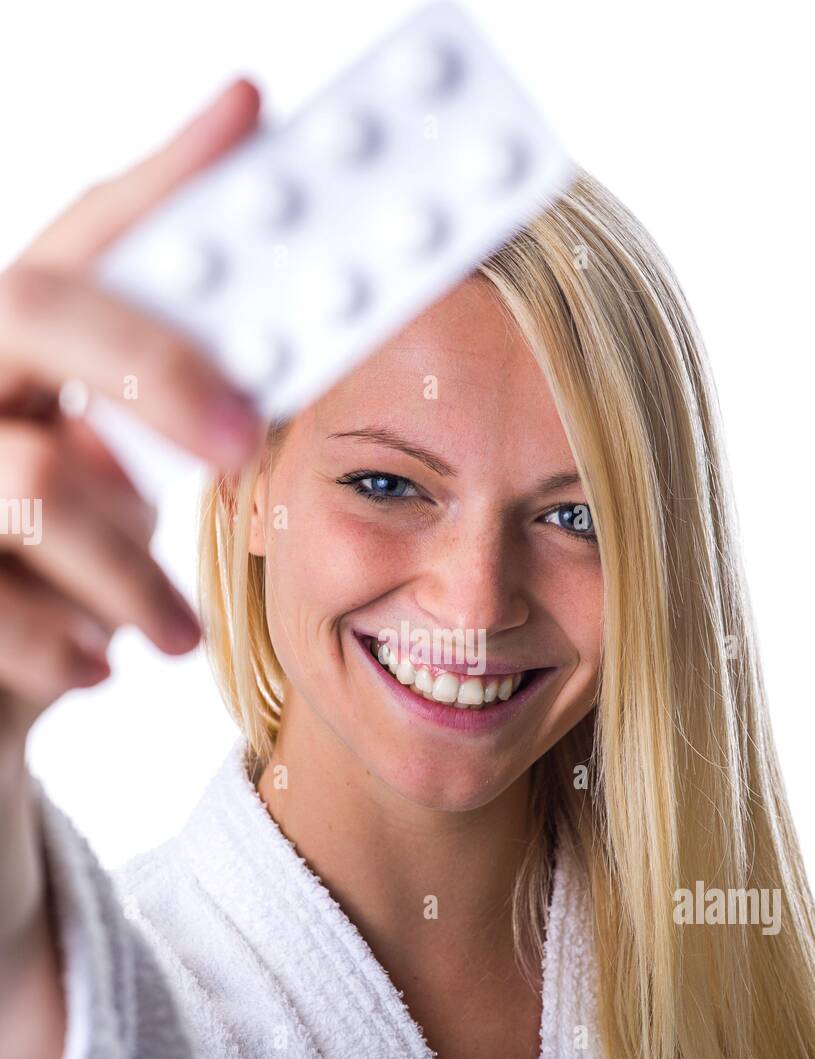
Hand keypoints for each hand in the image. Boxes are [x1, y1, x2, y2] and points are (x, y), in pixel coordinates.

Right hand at [0, 77, 266, 736]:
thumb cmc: (51, 560)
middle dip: (162, 371)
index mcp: (13, 342)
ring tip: (177, 633)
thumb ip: (162, 413)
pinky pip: (4, 604)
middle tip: (248, 445)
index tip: (249, 116)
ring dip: (131, 572)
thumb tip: (264, 383)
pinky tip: (95, 663)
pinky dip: (68, 647)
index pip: (80, 235)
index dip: (162, 176)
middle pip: (41, 311)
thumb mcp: (107, 475)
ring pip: (41, 481)